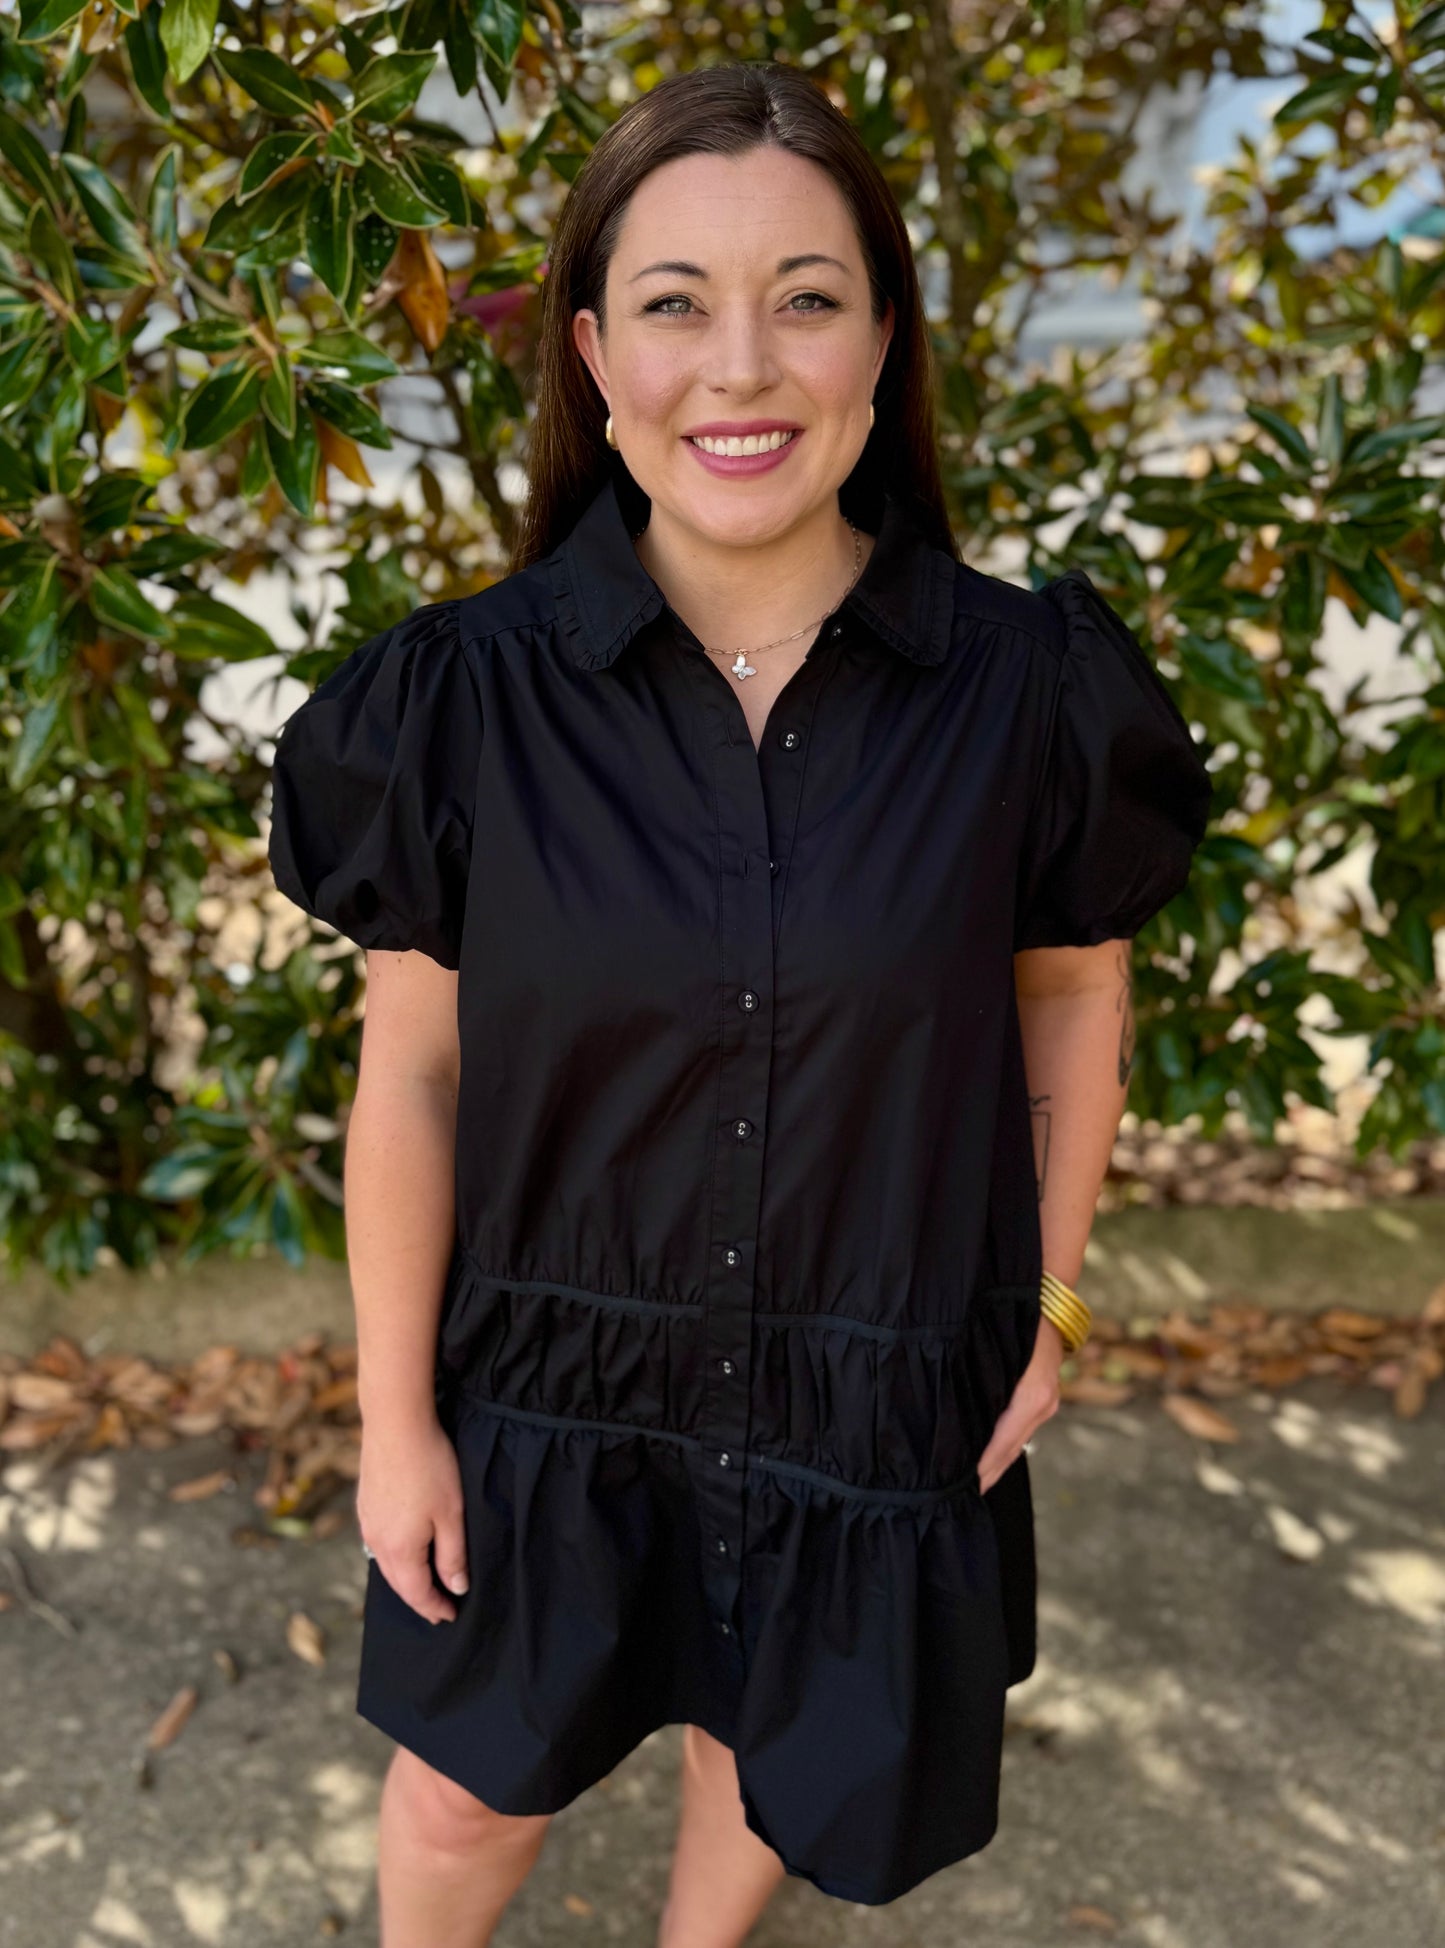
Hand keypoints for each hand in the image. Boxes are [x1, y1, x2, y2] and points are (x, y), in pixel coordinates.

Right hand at [356, 1409, 469, 1624]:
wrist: (395, 1423)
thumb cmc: (429, 1466)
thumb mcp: (451, 1513)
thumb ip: (453, 1555)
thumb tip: (457, 1586)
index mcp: (400, 1550)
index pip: (417, 1593)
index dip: (435, 1607)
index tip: (451, 1616)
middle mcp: (377, 1541)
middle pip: (398, 1582)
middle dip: (418, 1598)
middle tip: (438, 1608)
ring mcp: (367, 1521)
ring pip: (385, 1563)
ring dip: (404, 1578)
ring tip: (422, 1584)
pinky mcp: (365, 1504)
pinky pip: (378, 1542)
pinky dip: (394, 1556)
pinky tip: (403, 1549)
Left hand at [975, 1313, 1063, 1495]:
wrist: (1050, 1295)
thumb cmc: (1019, 1315)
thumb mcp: (999, 1348)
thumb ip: (982, 1381)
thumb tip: (957, 1415)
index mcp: (1032, 1397)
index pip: (1003, 1443)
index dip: (983, 1466)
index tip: (963, 1486)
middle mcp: (1043, 1404)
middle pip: (1011, 1449)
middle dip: (987, 1472)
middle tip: (958, 1494)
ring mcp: (1046, 1402)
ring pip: (1017, 1441)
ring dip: (995, 1461)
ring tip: (970, 1481)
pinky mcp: (1043, 1396)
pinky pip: (1021, 1428)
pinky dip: (1003, 1445)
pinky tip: (987, 1455)